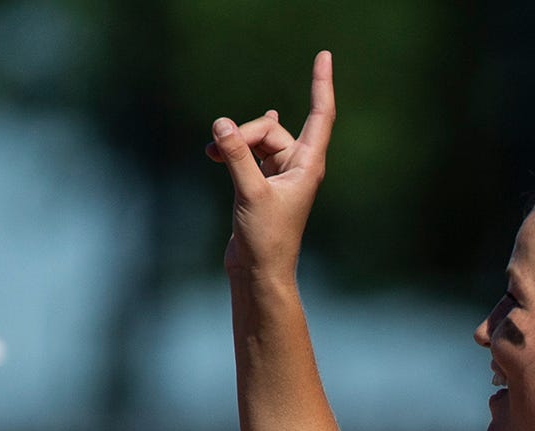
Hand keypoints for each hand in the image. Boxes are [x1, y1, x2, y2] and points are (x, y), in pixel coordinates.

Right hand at [204, 50, 335, 281]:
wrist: (259, 271)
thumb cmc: (266, 239)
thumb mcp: (250, 193)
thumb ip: (236, 156)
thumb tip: (221, 124)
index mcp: (307, 166)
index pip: (320, 115)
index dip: (322, 84)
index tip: (324, 56)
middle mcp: (298, 167)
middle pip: (271, 128)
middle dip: (244, 133)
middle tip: (218, 152)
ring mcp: (280, 175)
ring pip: (257, 140)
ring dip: (234, 143)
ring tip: (211, 154)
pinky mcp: (262, 184)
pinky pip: (251, 152)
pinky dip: (235, 148)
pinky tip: (224, 142)